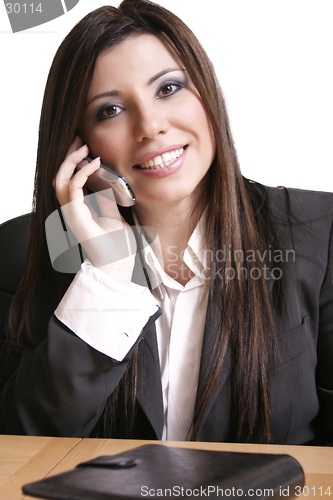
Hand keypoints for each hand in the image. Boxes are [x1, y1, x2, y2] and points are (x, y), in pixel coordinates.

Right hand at [54, 137, 135, 283]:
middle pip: (60, 177)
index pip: (69, 181)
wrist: (119, 265)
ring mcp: (72, 214)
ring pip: (60, 181)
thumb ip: (106, 201)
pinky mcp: (77, 217)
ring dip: (71, 162)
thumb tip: (106, 183)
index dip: (74, 163)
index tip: (85, 148)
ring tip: (85, 148)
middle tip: (80, 141)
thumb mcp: (114, 216)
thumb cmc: (118, 246)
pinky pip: (72, 189)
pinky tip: (95, 163)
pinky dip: (82, 173)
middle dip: (68, 157)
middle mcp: (71, 211)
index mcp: (79, 210)